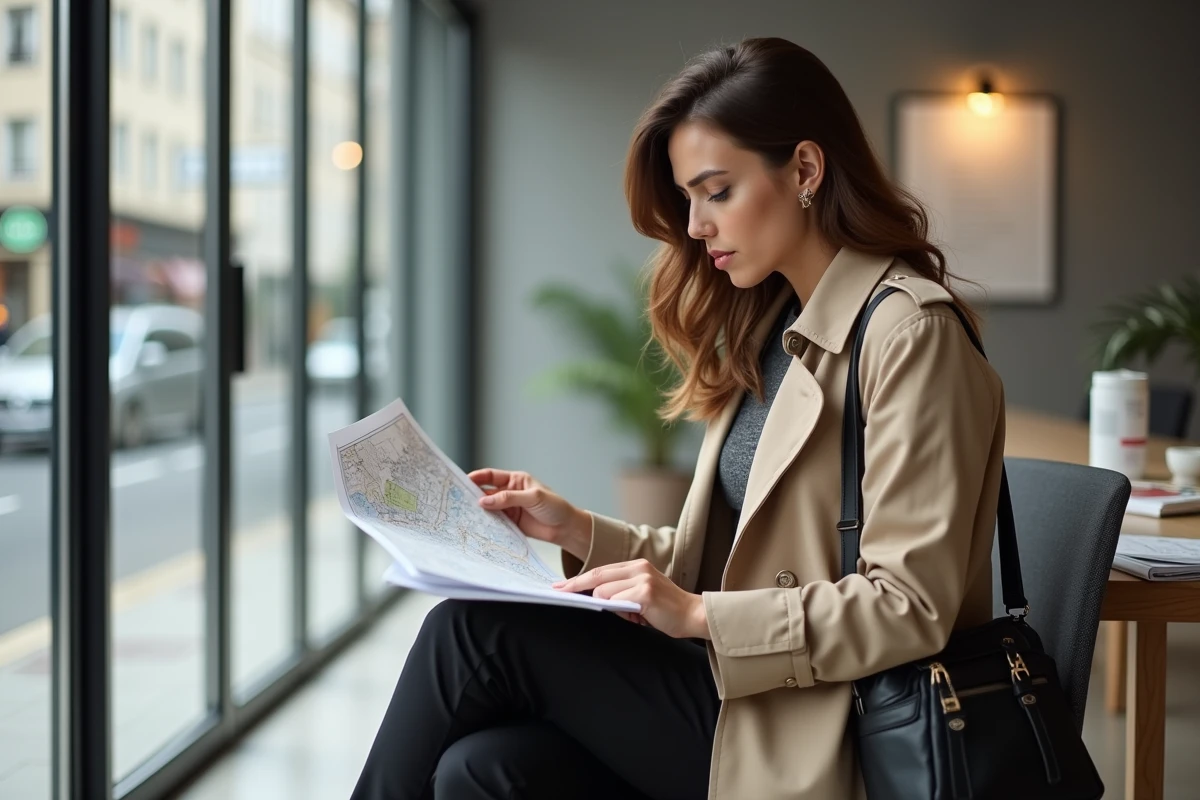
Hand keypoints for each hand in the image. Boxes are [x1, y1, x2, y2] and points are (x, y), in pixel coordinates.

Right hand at [468, 468, 591, 561]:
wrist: (566, 528)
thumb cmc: (555, 507)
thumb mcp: (532, 497)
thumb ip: (508, 498)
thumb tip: (484, 501)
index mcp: (516, 480)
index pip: (492, 476)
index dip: (477, 477)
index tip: (464, 481)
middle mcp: (510, 493)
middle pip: (487, 493)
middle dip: (474, 496)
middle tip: (459, 500)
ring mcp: (509, 508)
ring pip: (489, 508)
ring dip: (479, 512)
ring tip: (465, 515)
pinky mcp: (510, 523)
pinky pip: (495, 522)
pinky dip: (487, 524)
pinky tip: (479, 526)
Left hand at [552, 559, 710, 639]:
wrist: (693, 615)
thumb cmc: (666, 610)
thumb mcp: (640, 595)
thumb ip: (619, 592)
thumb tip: (593, 597)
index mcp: (637, 566)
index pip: (600, 570)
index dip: (579, 578)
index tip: (561, 585)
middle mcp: (639, 568)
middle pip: (597, 575)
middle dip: (575, 585)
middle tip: (559, 592)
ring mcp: (642, 579)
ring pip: (604, 590)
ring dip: (607, 605)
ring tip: (632, 615)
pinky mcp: (645, 593)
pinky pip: (617, 600)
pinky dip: (618, 609)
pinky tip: (636, 616)